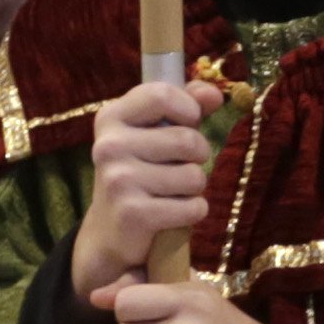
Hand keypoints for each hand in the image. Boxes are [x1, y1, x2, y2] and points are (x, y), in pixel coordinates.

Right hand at [68, 78, 225, 304]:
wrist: (111, 230)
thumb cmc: (142, 170)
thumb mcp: (156, 131)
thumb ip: (186, 105)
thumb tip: (214, 94)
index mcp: (111, 117)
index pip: (162, 94)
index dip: (188, 109)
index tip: (187, 123)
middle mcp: (109, 145)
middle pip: (188, 140)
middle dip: (198, 156)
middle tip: (179, 167)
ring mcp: (118, 180)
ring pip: (195, 176)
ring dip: (194, 187)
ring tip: (171, 191)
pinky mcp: (133, 213)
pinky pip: (193, 207)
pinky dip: (193, 212)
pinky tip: (172, 214)